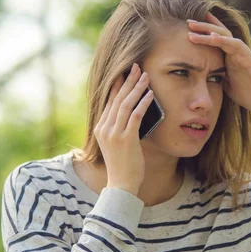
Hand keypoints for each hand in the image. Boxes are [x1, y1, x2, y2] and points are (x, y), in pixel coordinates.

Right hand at [93, 63, 153, 195]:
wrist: (121, 185)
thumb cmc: (123, 165)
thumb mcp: (117, 143)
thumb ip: (120, 128)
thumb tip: (133, 112)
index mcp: (100, 127)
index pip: (109, 100)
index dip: (118, 84)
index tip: (126, 72)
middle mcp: (104, 128)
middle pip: (116, 98)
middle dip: (128, 81)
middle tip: (137, 67)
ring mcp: (113, 133)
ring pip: (125, 104)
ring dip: (136, 88)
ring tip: (145, 76)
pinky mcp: (125, 139)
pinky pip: (135, 116)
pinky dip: (143, 103)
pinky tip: (150, 94)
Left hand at [187, 13, 250, 112]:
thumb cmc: (250, 93)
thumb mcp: (226, 85)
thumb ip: (217, 77)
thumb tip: (202, 76)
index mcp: (229, 57)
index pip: (216, 39)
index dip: (203, 31)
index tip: (188, 27)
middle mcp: (235, 51)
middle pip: (218, 33)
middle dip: (202, 27)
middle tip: (187, 22)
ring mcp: (242, 53)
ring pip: (224, 35)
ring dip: (208, 31)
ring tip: (193, 28)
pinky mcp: (249, 57)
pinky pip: (235, 45)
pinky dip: (223, 40)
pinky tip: (211, 37)